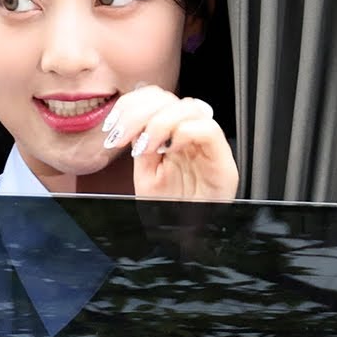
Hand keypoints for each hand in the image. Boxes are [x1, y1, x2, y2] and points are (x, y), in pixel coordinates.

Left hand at [102, 85, 237, 200]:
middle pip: (169, 97)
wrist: (180, 239)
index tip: (113, 125)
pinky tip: (167, 150)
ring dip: (159, 122)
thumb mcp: (144, 170)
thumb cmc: (166, 209)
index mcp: (173, 134)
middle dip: (138, 112)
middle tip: (122, 137)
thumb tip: (126, 114)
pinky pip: (208, 130)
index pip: (157, 97)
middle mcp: (192, 136)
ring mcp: (209, 148)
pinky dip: (183, 133)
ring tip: (144, 147)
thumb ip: (140, 141)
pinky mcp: (224, 165)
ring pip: (189, 107)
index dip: (132, 103)